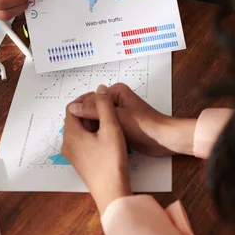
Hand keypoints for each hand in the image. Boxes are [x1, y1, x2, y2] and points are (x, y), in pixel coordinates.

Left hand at [62, 85, 131, 213]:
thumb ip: (104, 106)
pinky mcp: (81, 162)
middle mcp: (67, 144)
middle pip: (76, 119)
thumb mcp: (111, 128)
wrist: (112, 192)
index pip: (73, 107)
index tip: (103, 98)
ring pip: (81, 130)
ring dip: (94, 123)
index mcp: (70, 134)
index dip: (87, 99)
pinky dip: (94, 135)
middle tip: (110, 109)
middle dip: (92, 111)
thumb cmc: (111, 161)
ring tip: (112, 122)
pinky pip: (84, 142)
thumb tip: (99, 89)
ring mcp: (73, 155)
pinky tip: (109, 138)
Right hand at [68, 83, 196, 156]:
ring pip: (98, 120)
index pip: (89, 98)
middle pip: (92, 109)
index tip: (71, 125)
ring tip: (83, 140)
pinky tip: (93, 142)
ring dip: (92, 128)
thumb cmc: (144, 126)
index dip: (79, 111)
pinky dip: (100, 134)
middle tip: (76, 135)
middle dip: (85, 120)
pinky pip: (105, 128)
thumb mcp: (117, 117)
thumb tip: (73, 108)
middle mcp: (115, 100)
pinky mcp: (121, 126)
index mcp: (115, 92)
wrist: (163, 139)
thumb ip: (94, 111)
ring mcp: (118, 113)